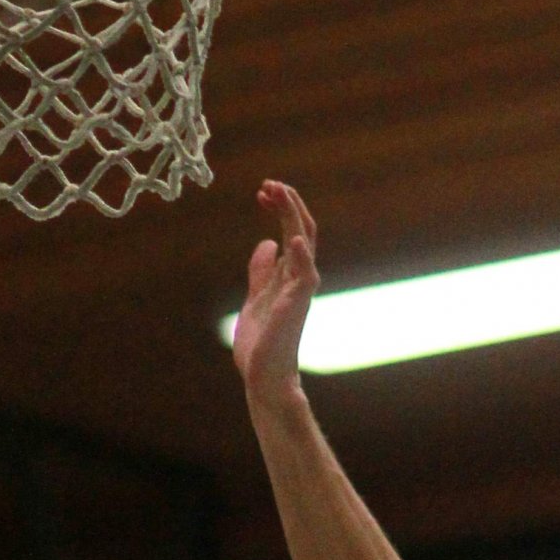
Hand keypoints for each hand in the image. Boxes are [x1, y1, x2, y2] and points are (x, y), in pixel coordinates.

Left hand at [232, 180, 318, 405]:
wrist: (262, 376)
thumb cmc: (261, 344)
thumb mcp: (255, 298)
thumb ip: (261, 272)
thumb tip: (266, 243)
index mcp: (289, 275)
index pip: (290, 230)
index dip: (279, 208)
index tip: (262, 192)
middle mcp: (299, 277)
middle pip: (300, 228)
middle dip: (286, 203)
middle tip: (269, 183)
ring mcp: (299, 289)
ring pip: (303, 241)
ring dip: (292, 214)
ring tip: (278, 192)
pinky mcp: (295, 304)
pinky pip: (304, 274)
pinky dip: (299, 254)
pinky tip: (289, 236)